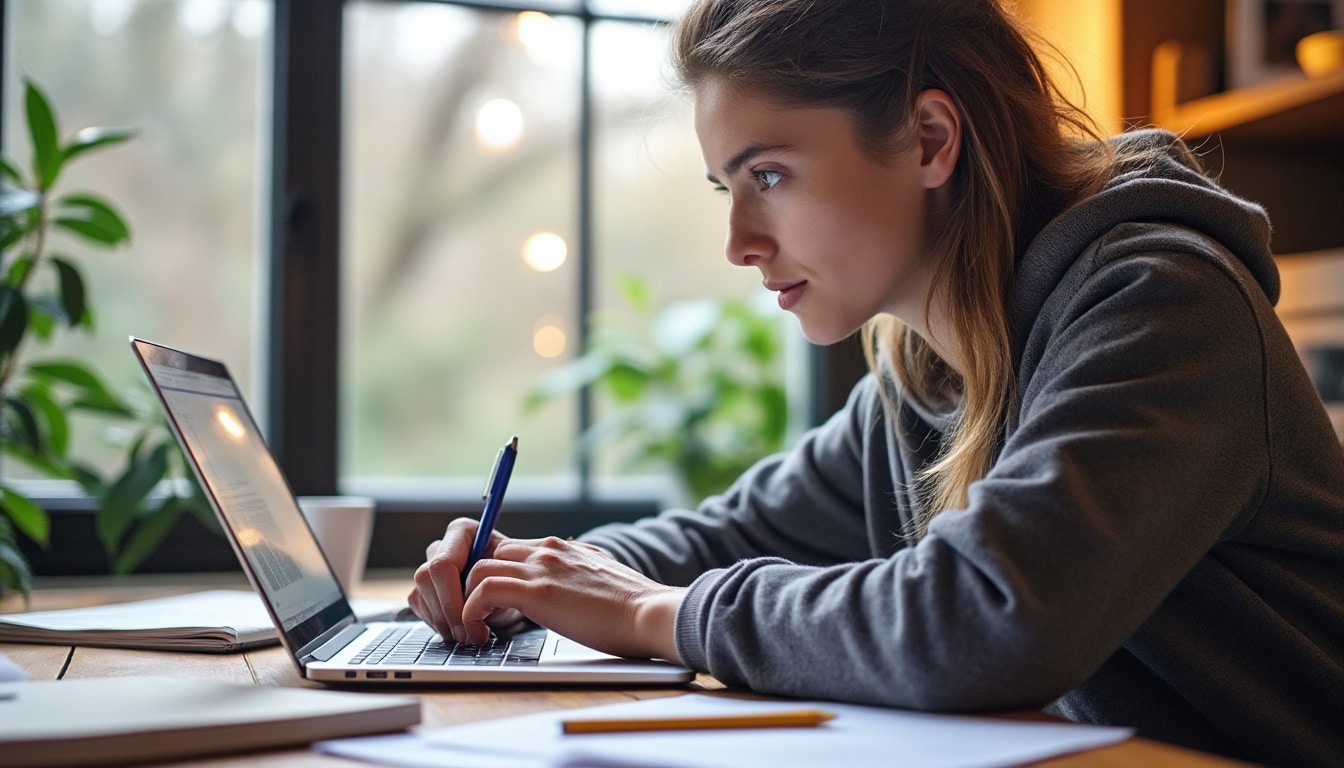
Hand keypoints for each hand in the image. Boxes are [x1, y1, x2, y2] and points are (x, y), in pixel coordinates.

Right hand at [407, 517, 525, 642]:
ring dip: (442, 621)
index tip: (471, 619)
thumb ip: (492, 582)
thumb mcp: (510, 580)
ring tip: (466, 635)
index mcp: (463, 532)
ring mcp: (430, 565)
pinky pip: (418, 604)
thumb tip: (476, 600)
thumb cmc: (514, 583)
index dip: (452, 596)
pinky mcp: (423, 586)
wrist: (511, 595)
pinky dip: (436, 623)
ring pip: (419, 593)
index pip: (443, 564)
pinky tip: (456, 629)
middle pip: (426, 578)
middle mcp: (443, 546)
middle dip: (446, 611)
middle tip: (467, 634)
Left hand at [461, 536, 684, 662]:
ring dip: (467, 601)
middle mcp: (549, 550)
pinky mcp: (538, 591)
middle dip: (474, 586)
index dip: (494, 576)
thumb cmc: (634, 610)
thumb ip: (579, 578)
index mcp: (564, 549)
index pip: (510, 549)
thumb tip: (572, 594)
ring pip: (477, 568)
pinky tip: (480, 633)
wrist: (652, 613)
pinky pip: (483, 590)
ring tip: (473, 630)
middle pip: (488, 554)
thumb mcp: (601, 580)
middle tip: (476, 619)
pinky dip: (472, 612)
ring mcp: (542, 568)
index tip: (491, 606)